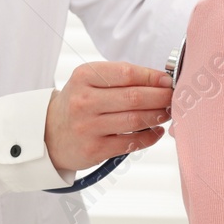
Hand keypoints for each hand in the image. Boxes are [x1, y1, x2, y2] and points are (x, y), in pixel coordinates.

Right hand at [44, 61, 173, 172]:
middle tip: (174, 98)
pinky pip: (131, 142)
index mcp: (84, 76)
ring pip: (135, 120)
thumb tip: (161, 81)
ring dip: (158, 116)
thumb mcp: (89, 81)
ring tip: (167, 112)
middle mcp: (84, 101)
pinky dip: (150, 137)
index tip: (168, 80)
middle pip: (134, 97)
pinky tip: (157, 131)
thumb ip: (120, 78)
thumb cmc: (79, 103)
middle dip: (160, 97)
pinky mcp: (95, 149)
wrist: (50, 134)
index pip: (126, 73)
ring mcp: (88, 127)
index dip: (153, 77)